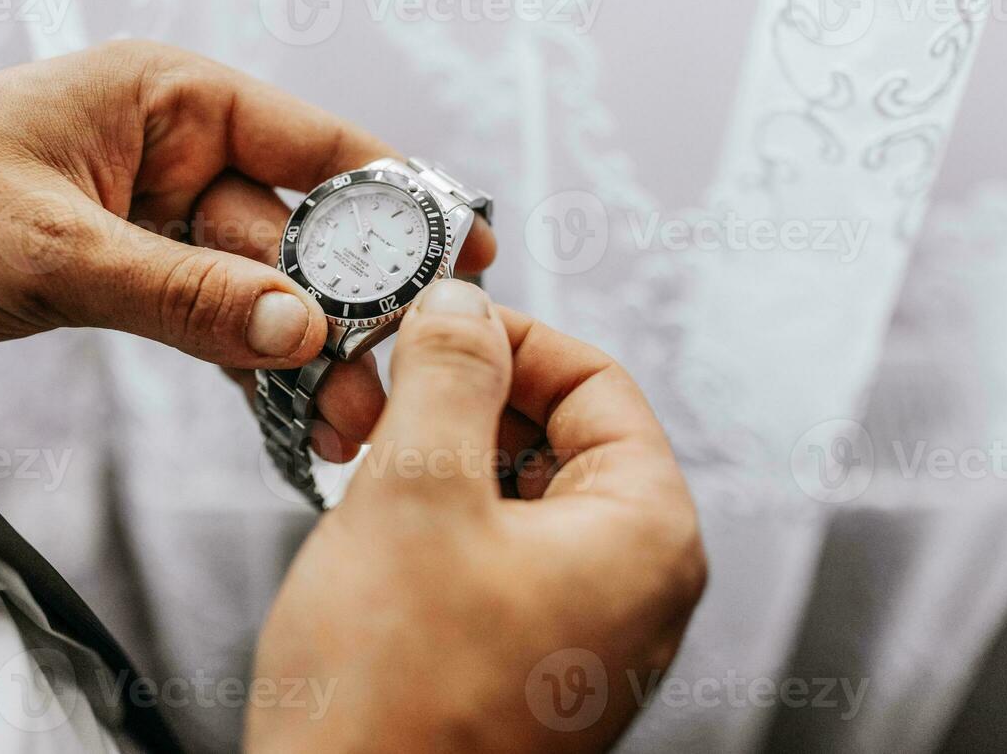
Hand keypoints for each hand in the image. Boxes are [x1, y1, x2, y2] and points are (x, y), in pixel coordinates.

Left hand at [0, 41, 494, 451]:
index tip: (468, 251)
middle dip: (349, 307)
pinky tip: (296, 413)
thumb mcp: (53, 247)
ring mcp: (164, 212)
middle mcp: (180, 147)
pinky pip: (216, 314)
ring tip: (357, 420)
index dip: (397, 197)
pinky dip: (251, 361)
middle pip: (299, 228)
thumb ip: (183, 292)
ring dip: (308, 350)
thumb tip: (304, 332)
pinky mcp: (139, 268)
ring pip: (263, 283)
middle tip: (399, 380)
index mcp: (169, 97)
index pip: (313, 141)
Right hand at [246, 281, 705, 752]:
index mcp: (646, 536)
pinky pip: (490, 550)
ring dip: (437, 451)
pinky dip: (432, 513)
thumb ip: (448, 374)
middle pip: (558, 432)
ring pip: (516, 489)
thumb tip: (462, 303)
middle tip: (377, 385)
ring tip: (360, 450)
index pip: (597, 381)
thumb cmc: (394, 702)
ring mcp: (579, 629)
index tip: (429, 322)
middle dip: (462, 394)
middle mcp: (632, 585)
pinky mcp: (523, 660)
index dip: (507, 336)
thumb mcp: (416, 492)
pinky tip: (370, 516)